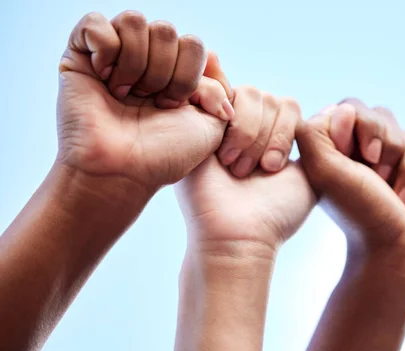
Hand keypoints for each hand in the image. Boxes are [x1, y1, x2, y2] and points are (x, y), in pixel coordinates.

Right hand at [57, 11, 233, 190]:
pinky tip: (104, 79)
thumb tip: (212, 57)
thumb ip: (221, 89)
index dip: (188, 76)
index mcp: (175, 73)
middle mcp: (146, 60)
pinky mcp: (80, 54)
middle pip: (166, 31)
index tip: (173, 107)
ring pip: (134, 21)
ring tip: (125, 95)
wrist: (122, 172)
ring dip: (136, 64)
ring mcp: (113, 55)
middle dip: (163, 73)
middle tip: (148, 102)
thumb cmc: (165, 154)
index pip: (194, 43)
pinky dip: (105, 50)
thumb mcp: (212, 125)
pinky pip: (97, 23)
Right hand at [172, 89, 313, 350]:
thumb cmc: (275, 215)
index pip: (287, 105)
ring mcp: (218, 126)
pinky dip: (221, 106)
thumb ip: (324, 141)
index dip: (286, 131)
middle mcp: (244, 129)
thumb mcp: (313, 175)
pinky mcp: (194, 124)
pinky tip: (220, 145)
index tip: (276, 168)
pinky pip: (212, 87)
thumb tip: (336, 108)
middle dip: (268, 134)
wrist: (236, 235)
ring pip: (247, 93)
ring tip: (237, 168)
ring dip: (248, 131)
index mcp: (269, 138)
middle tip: (258, 170)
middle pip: (268, 97)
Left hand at [296, 99, 404, 267]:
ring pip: (399, 129)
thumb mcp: (326, 171)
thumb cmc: (360, 211)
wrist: (396, 246)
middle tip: (376, 175)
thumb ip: (318, 133)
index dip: (360, 128)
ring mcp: (378, 156)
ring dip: (400, 161)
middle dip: (384, 144)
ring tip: (389, 189)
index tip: (358, 159)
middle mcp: (350, 147)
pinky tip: (404, 196)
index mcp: (326, 146)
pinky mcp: (403, 164)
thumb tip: (344, 110)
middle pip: (377, 114)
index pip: (348, 108)